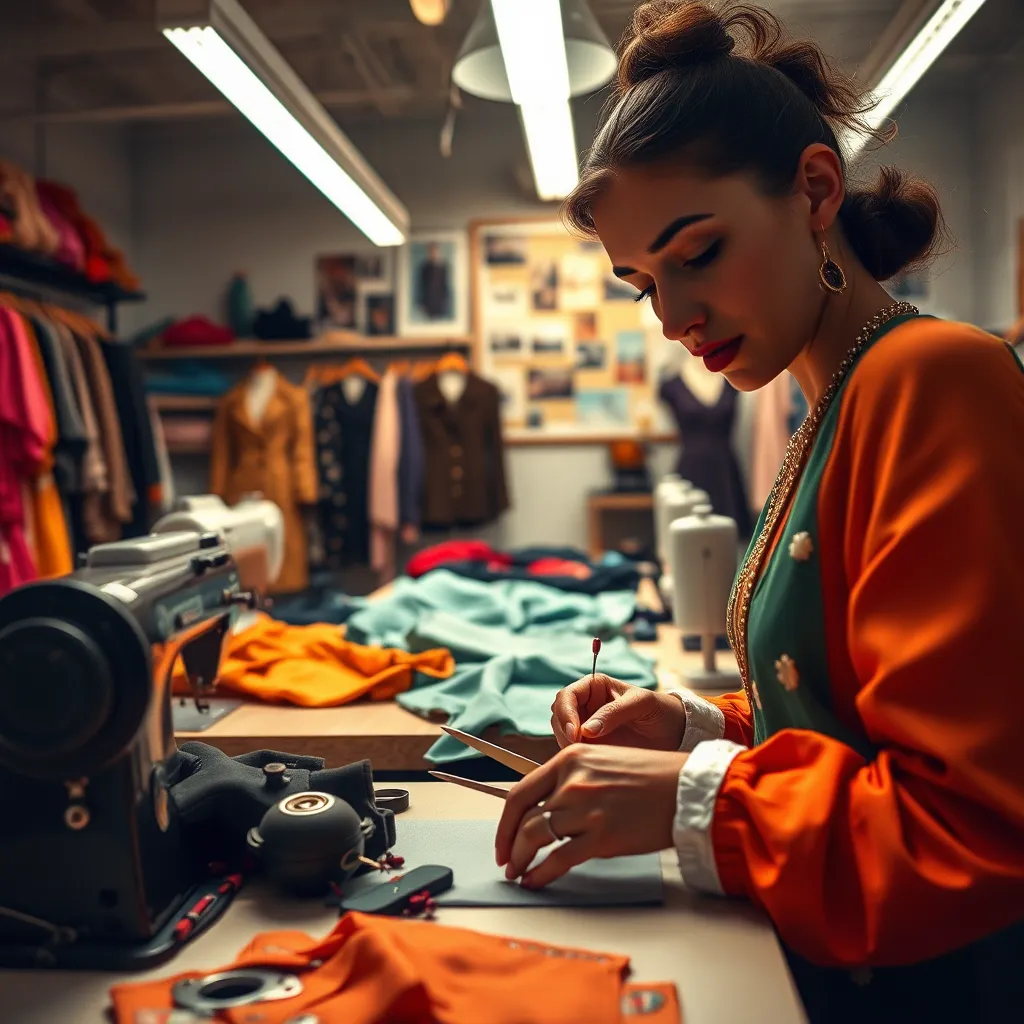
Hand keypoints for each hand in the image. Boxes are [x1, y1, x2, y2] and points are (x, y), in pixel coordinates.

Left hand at [495, 744, 687, 887]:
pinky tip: (536, 881)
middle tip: (507, 860)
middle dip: (508, 843)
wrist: (688, 789)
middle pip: (523, 817)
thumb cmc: (652, 776)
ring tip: (520, 872)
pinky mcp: (601, 837)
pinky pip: (559, 859)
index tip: (503, 836)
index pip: (521, 791)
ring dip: (521, 859)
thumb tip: (548, 809)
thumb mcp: (603, 762)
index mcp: (570, 759)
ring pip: (536, 837)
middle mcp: (572, 781)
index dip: (506, 820)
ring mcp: (585, 809)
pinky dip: (542, 874)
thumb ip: (574, 780)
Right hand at [550, 674, 686, 750]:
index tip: (575, 732)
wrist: (674, 733)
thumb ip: (614, 712)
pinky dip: (574, 756)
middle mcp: (586, 705)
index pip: (567, 695)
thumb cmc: (659, 710)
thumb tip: (587, 729)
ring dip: (567, 744)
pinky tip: (589, 760)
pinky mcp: (591, 745)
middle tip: (578, 746)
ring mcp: (587, 726)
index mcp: (594, 687)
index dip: (566, 712)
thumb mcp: (641, 704)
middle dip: (563, 730)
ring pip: (562, 733)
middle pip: (558, 714)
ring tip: (587, 754)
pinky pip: (573, 750)